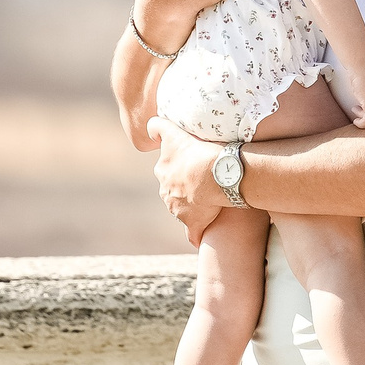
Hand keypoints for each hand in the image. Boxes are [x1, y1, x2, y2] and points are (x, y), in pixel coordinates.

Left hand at [151, 119, 225, 246]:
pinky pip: (193, 233)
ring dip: (194, 207)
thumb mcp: (172, 132)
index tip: (194, 166)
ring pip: (184, 209)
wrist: (216, 172)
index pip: (168, 171)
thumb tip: (148, 127)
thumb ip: (156, 126)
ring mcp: (178, 210)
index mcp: (163, 172)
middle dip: (185, 188)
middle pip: (174, 191)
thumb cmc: (197, 150)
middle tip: (204, 181)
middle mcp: (167, 193)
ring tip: (211, 200)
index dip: (181, 168)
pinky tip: (200, 238)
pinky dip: (196, 235)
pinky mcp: (193, 222)